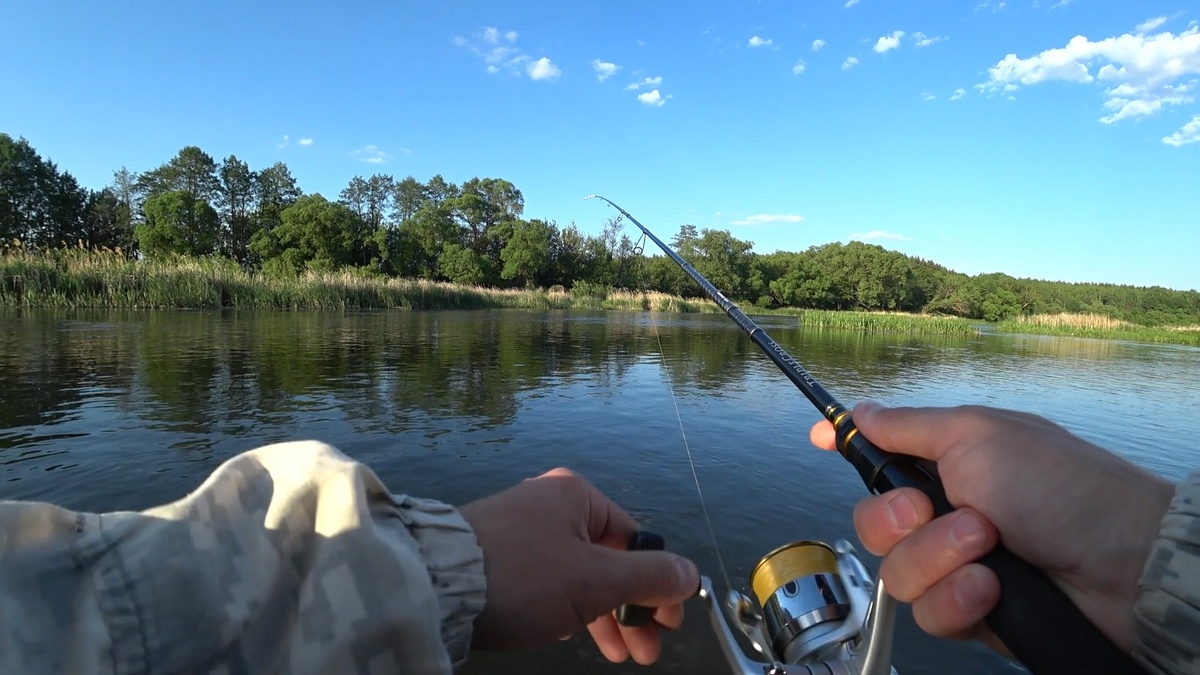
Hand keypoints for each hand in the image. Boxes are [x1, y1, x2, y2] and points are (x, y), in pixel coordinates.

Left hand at [459, 468, 699, 664]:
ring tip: (617, 657)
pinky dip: (567, 608)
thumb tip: (690, 573)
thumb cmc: (524, 576)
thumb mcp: (596, 580)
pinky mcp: (497, 556)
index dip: (658, 585)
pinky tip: (572, 634)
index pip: (636, 540)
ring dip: (603, 616)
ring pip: (578, 575)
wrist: (434, 586)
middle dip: (631, 610)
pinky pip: (548, 582)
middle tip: (644, 655)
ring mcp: (520, 530)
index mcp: (577, 496)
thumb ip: (649, 577)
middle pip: (609, 560)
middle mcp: (550, 504)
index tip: (667, 627)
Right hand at [808, 402, 1173, 655]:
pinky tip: (992, 587)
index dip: (846, 448)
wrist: (1122, 564)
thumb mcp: (977, 435)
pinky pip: (929, 612)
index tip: (819, 439)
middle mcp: (945, 516)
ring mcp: (956, 567)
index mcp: (945, 464)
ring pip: (896, 574)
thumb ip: (908, 428)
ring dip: (938, 559)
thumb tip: (861, 409)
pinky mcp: (971, 611)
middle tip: (939, 511)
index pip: (878, 457)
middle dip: (900, 521)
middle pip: (873, 525)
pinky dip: (958, 597)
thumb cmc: (1059, 486)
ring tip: (988, 549)